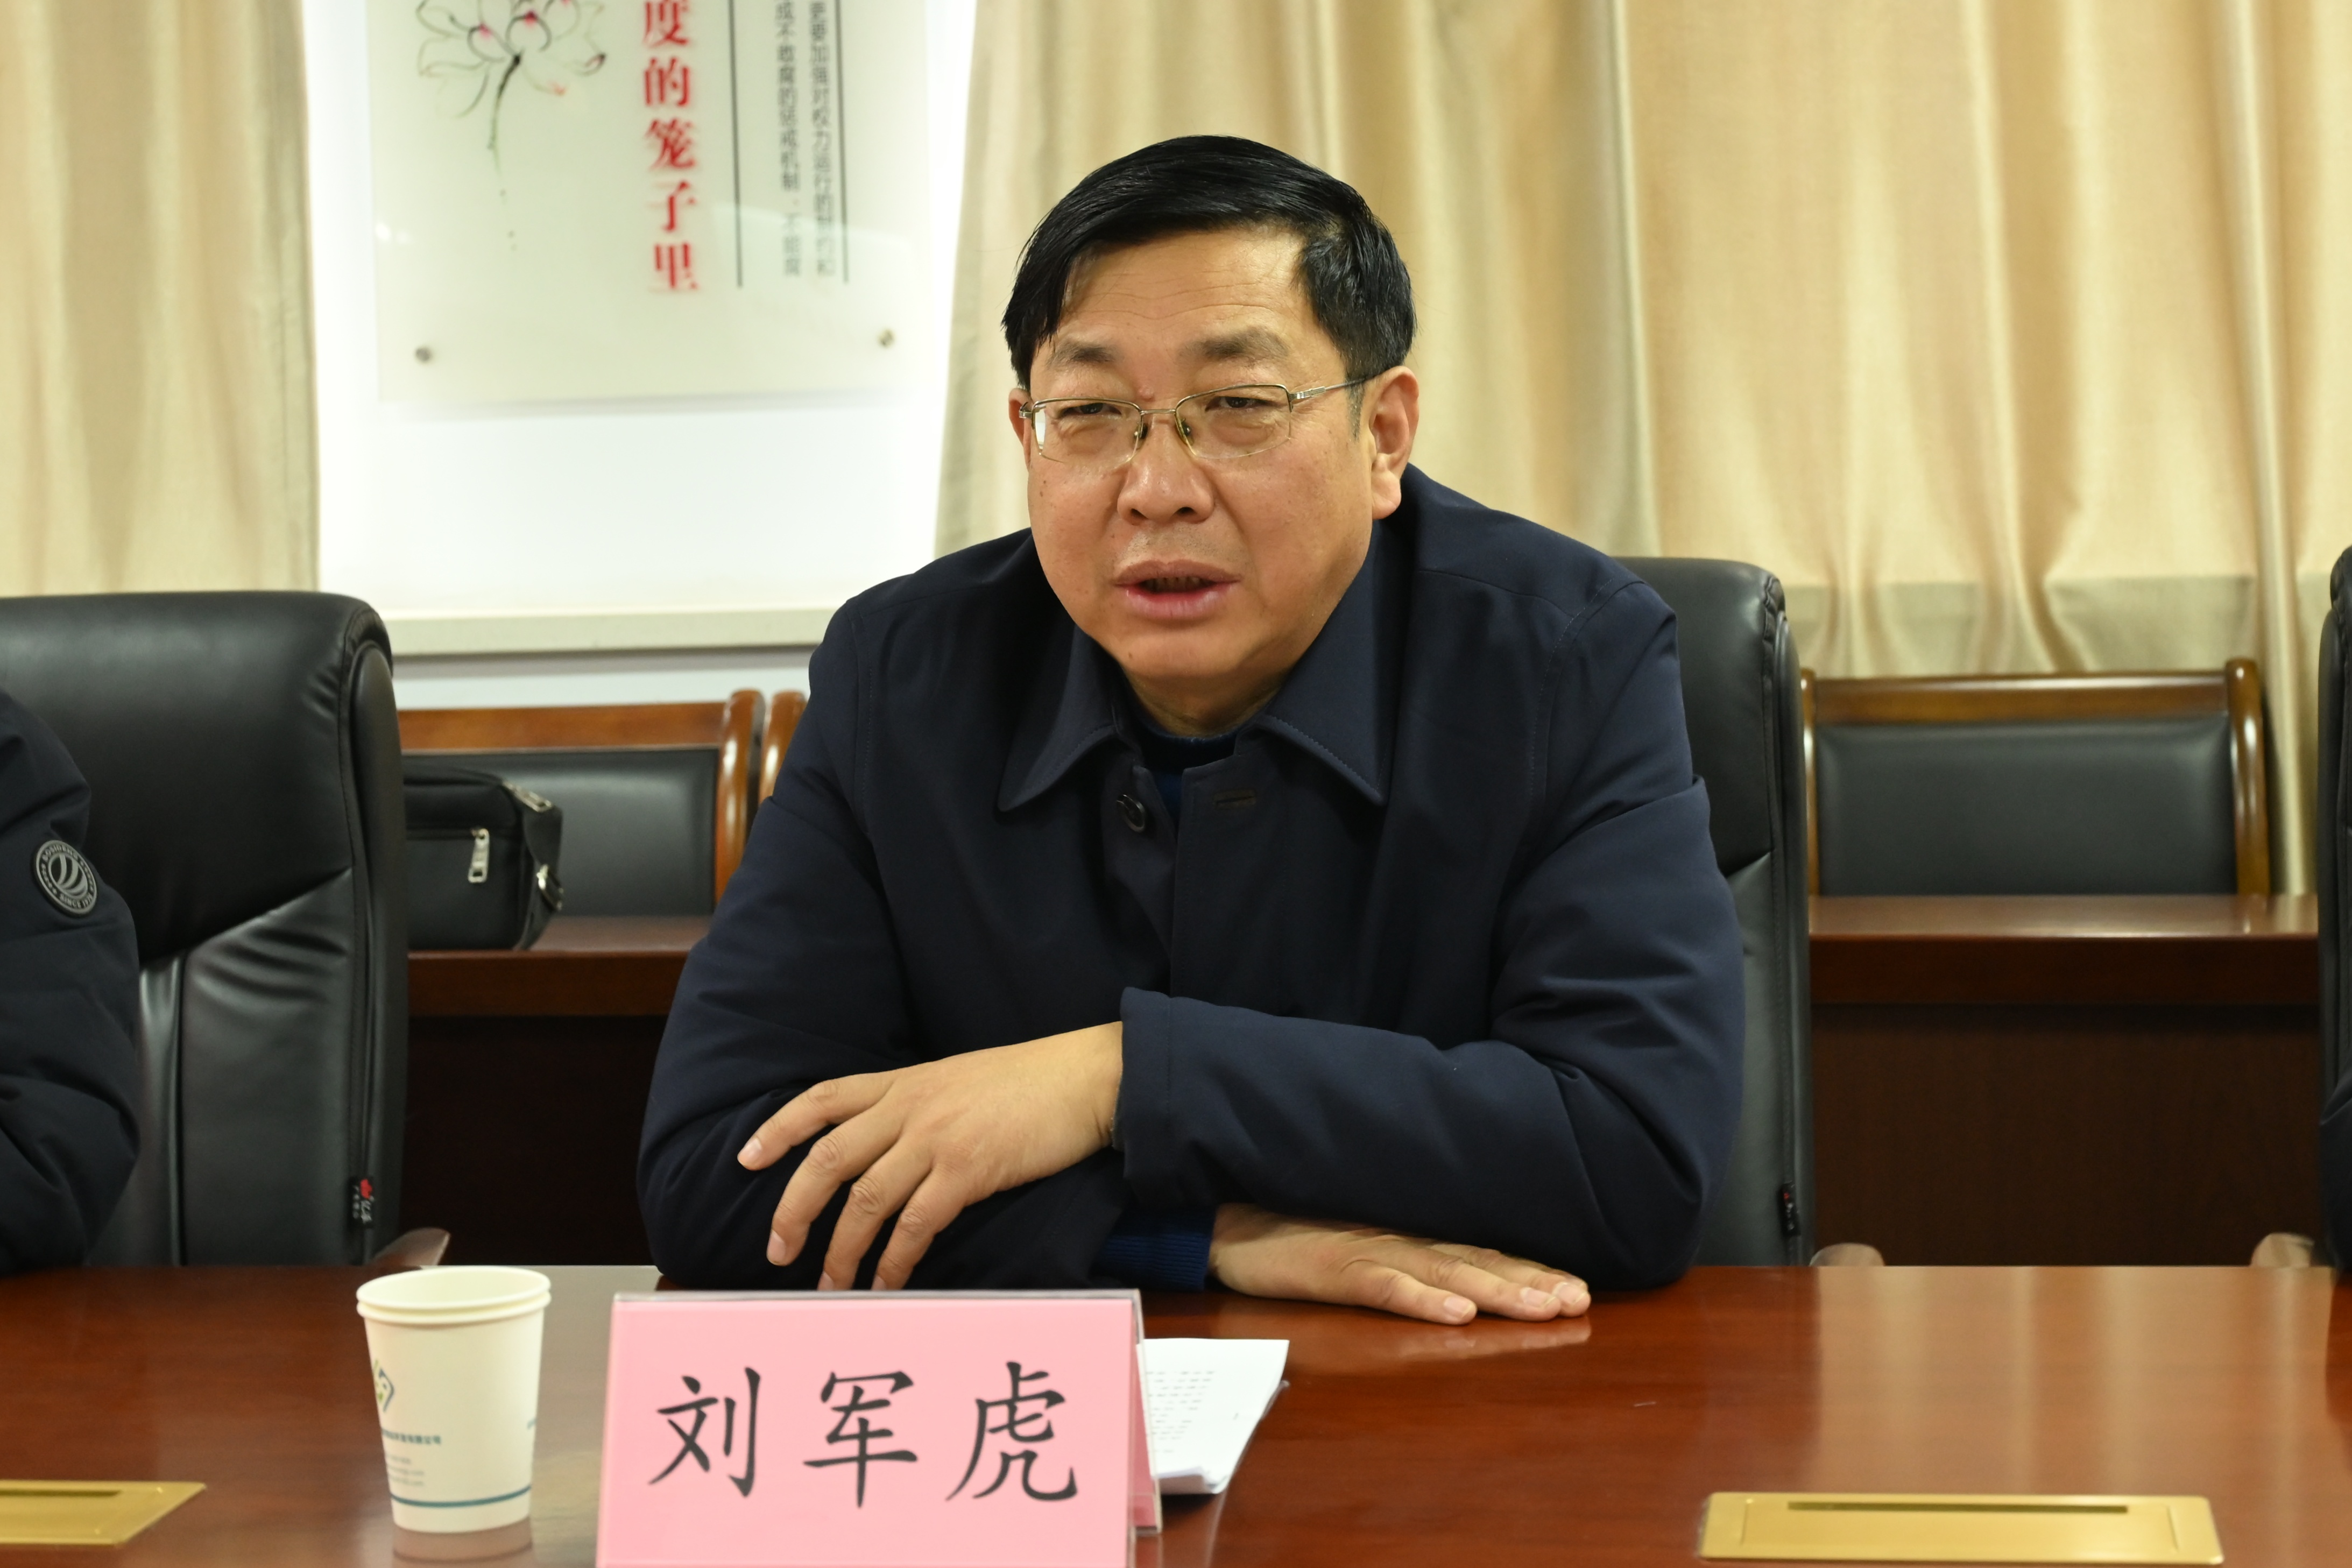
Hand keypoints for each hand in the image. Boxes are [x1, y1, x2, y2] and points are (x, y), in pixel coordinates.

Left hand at [737, 1023, 1121, 1288]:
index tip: (747, 1159)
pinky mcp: (968, 1170)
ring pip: (865, 1201)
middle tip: (776, 1251)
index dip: (779, 1129)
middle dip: (794, 1208)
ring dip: (841, 1251)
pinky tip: (887, 1286)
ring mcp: (936, 1139)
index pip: (822, 1098)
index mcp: (904, 1082)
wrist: (1086, 1077)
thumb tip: (888, 1146)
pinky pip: (915, 1225)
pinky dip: (894, 1262)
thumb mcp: (957, 1080)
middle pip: (828, 1159)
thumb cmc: (1029, 1082)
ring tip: (829, 1288)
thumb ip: (917, 1106)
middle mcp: (909, 1107)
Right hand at [1207, 1203, 1589, 1324]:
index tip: (1579, 1290)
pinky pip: (1384, 1286)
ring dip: (1496, 1292)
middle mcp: (1399, 1240)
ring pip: (1444, 1274)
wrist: (1226, 1220)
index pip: (1482, 1255)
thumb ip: (1405, 1261)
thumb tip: (1459, 1287)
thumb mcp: (1360, 1247)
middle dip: (1531, 1283)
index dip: (1531, 1271)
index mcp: (1408, 1238)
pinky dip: (1421, 1300)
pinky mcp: (1333, 1268)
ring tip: (1542, 1309)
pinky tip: (1456, 1316)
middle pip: (1477, 1264)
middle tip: (1578, 1302)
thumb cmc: (1293, 1235)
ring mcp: (1367, 1252)